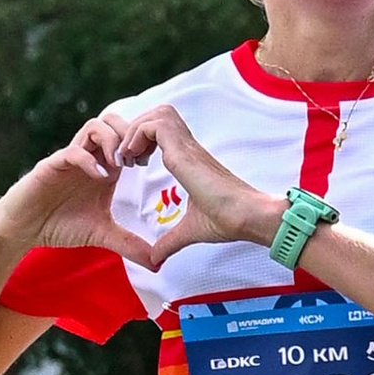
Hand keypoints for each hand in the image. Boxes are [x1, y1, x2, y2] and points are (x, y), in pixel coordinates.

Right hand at [0, 122, 158, 263]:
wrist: (24, 230)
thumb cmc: (60, 225)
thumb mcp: (102, 235)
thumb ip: (129, 244)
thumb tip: (157, 264)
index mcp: (104, 167)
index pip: (126, 137)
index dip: (142, 143)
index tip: (150, 163)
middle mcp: (89, 157)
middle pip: (113, 121)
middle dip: (129, 135)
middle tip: (136, 161)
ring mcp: (70, 158)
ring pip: (94, 127)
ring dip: (111, 142)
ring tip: (119, 166)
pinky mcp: (52, 165)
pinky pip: (72, 151)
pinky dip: (88, 160)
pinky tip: (100, 177)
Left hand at [109, 105, 285, 264]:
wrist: (246, 217)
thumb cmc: (227, 221)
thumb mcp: (189, 231)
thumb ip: (170, 242)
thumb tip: (156, 261)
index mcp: (189, 159)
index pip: (162, 131)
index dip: (142, 140)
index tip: (133, 165)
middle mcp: (188, 147)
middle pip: (157, 113)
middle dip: (135, 129)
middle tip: (127, 158)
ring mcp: (187, 146)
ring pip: (155, 113)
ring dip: (135, 131)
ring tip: (128, 158)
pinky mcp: (184, 150)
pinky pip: (153, 126)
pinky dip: (137, 137)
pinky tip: (134, 160)